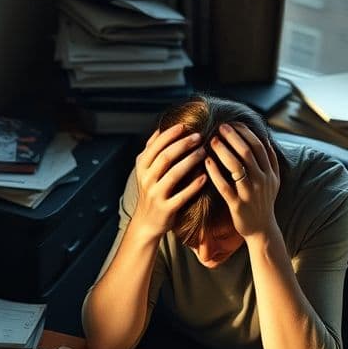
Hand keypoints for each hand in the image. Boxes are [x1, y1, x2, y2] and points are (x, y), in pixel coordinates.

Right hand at [131, 124, 206, 240]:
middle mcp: (147, 180)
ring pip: (174, 174)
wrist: (146, 222)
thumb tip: (161, 128)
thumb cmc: (151, 191)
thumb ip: (151, 150)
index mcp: (142, 167)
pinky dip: (194, 185)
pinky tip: (205, 176)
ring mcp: (156, 195)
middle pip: (166, 157)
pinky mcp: (166, 209)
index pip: (155, 146)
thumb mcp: (145, 170)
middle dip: (183, 145)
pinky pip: (182, 195)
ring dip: (190, 161)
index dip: (170, 134)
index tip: (186, 126)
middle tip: (200, 136)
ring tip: (204, 152)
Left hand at [205, 123, 279, 238]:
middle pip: (247, 152)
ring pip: (236, 167)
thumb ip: (269, 160)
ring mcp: (250, 194)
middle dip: (233, 137)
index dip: (246, 132)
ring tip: (211, 140)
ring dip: (223, 150)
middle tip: (220, 126)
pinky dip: (215, 172)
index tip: (233, 123)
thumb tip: (264, 137)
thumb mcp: (272, 181)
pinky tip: (206, 161)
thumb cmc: (262, 201)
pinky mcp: (237, 206)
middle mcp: (262, 182)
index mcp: (270, 173)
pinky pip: (224, 186)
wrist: (261, 229)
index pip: (259, 146)